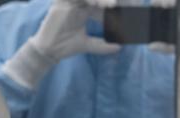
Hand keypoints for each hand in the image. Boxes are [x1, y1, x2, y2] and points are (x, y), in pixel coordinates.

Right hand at [3, 0, 120, 88]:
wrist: (49, 51)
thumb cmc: (65, 46)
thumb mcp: (87, 45)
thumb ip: (102, 45)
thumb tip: (119, 47)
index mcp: (84, 10)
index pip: (102, 4)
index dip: (114, 7)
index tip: (129, 12)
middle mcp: (78, 4)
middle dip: (109, 1)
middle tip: (121, 5)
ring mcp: (69, 2)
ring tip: (112, 5)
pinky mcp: (61, 3)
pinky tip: (96, 5)